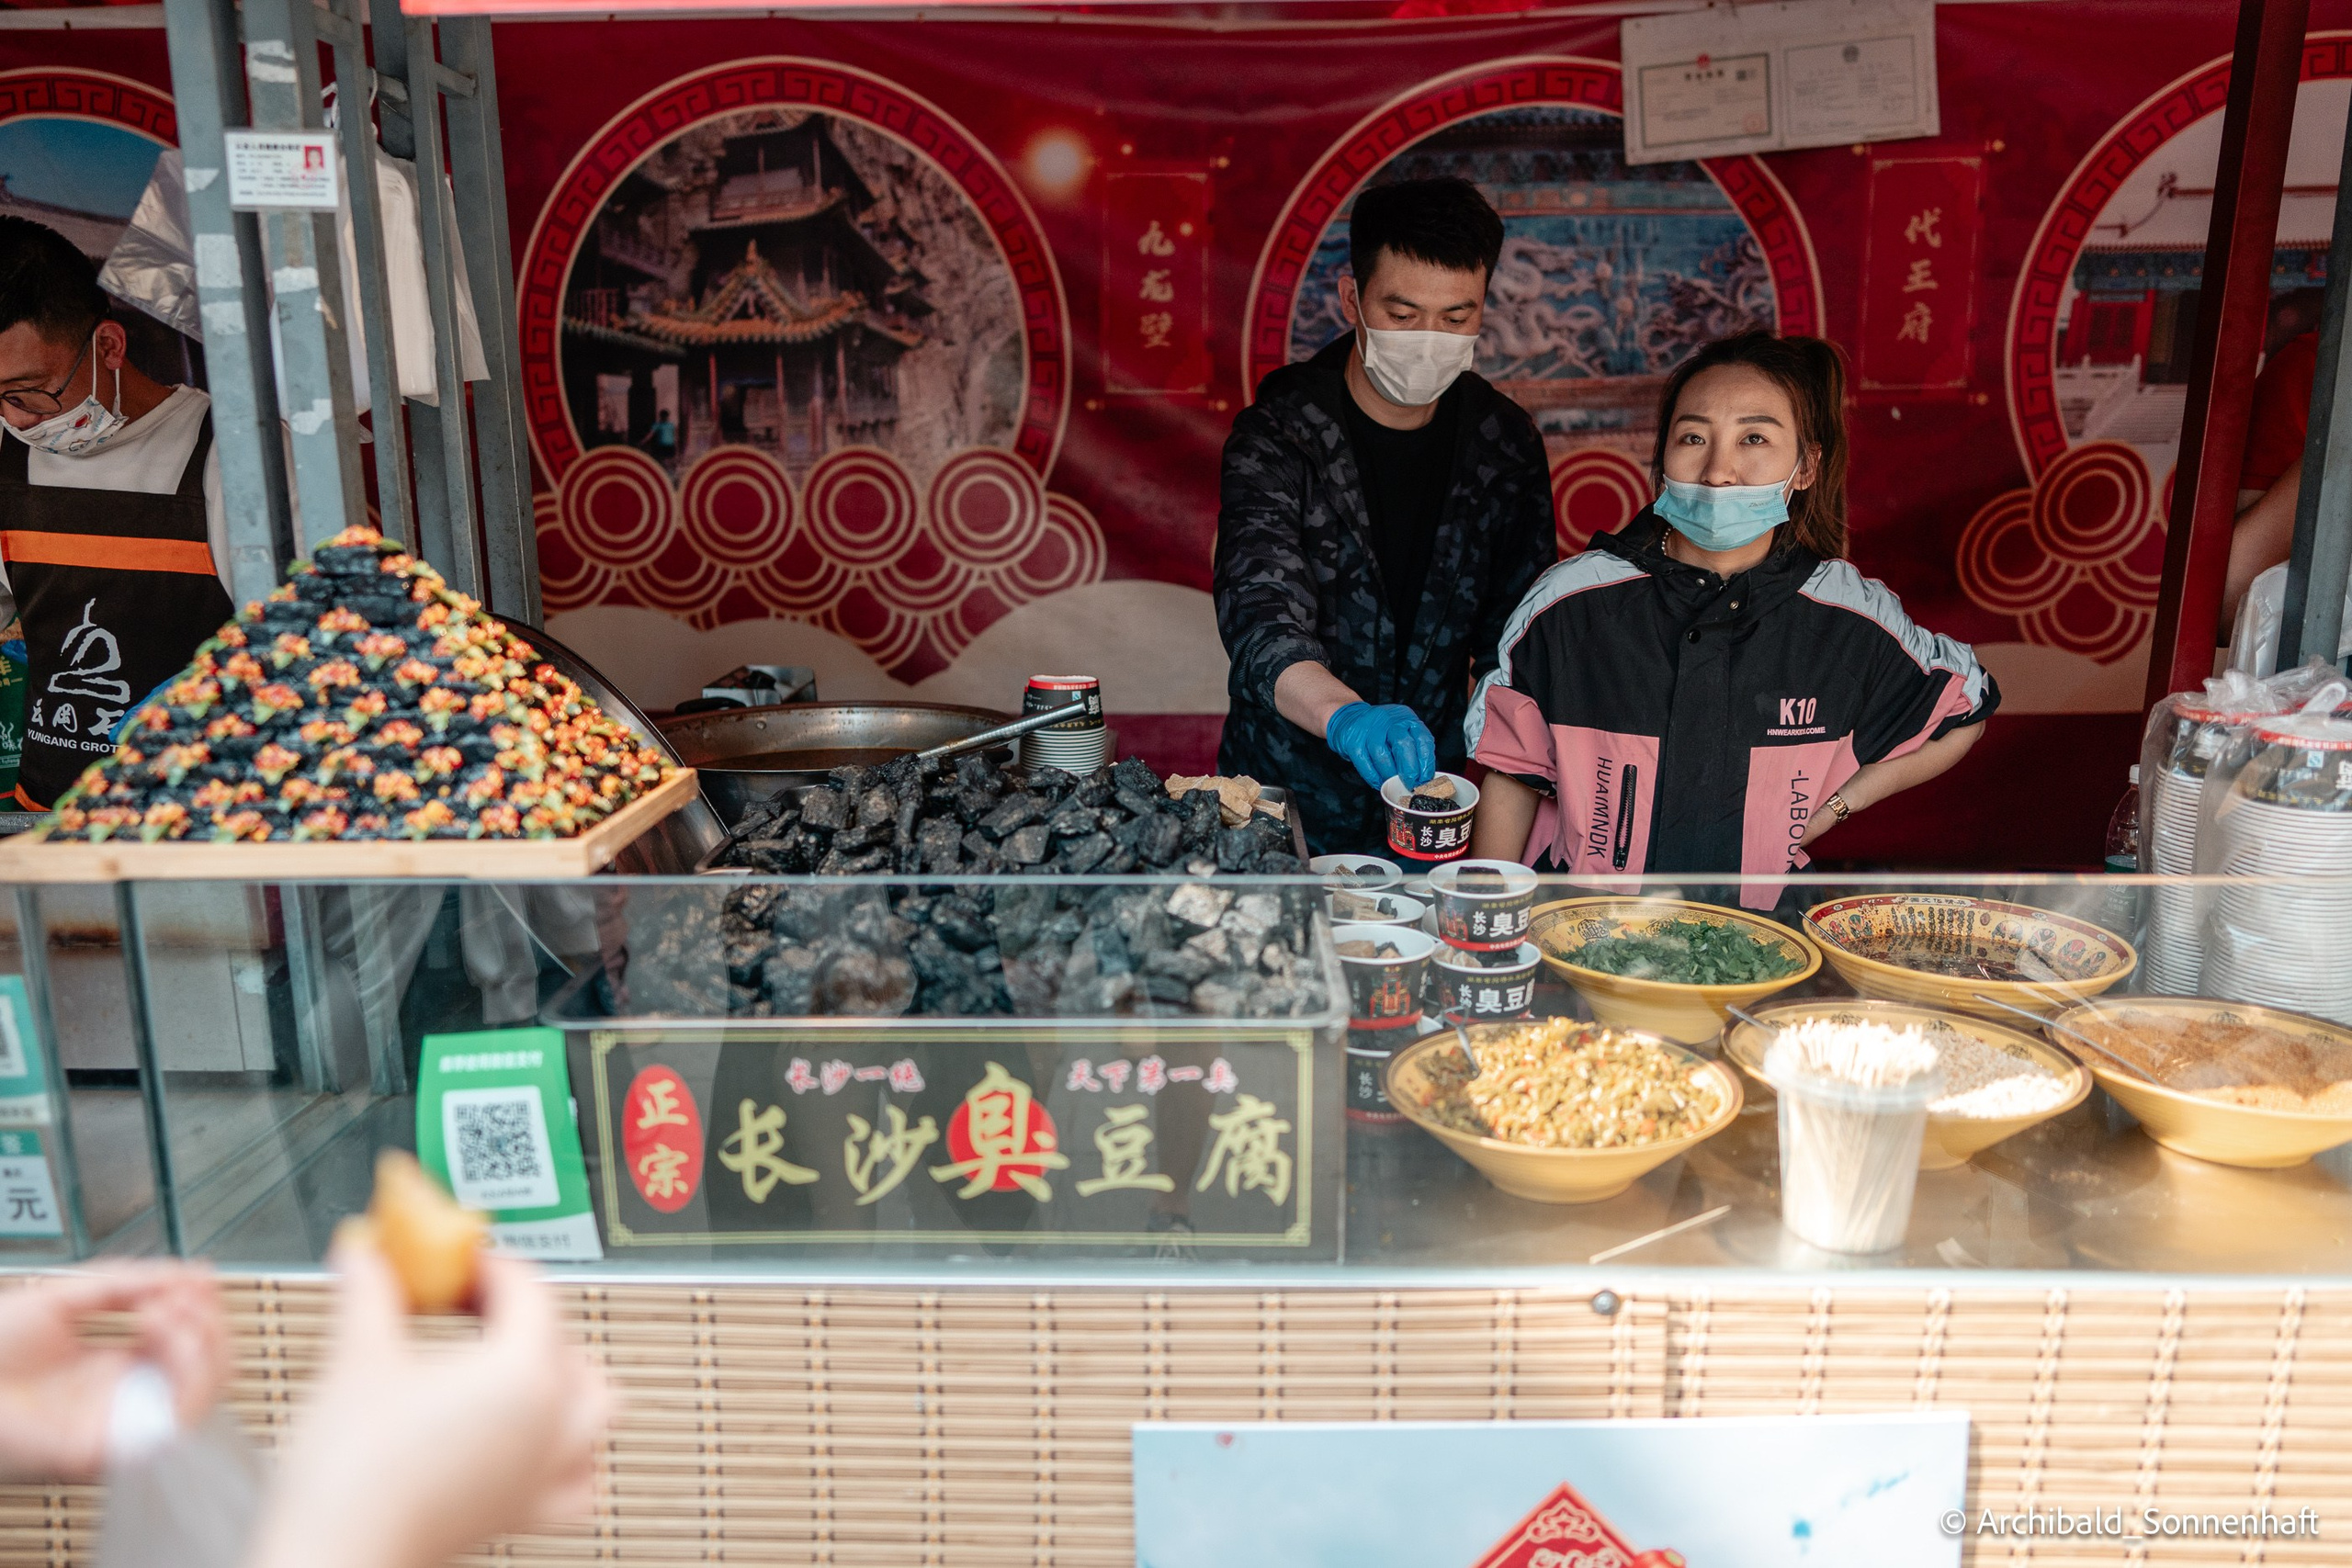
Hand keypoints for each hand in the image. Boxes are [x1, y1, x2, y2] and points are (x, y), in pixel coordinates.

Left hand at [0, 1262, 226, 1482]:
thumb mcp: (65, 1297)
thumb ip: (124, 1282)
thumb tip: (187, 1272)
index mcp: (113, 1366)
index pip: (185, 1343)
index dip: (200, 1308)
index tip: (197, 1276)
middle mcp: (124, 1396)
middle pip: (208, 1367)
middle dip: (211, 1320)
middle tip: (191, 1291)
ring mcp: (121, 1423)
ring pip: (207, 1393)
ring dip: (204, 1340)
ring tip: (169, 1309)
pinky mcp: (113, 1449)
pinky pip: (180, 1423)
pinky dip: (189, 1371)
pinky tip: (158, 1331)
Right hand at [248, 1237, 614, 1567]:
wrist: (335, 1554)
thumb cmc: (351, 1472)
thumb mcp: (358, 1356)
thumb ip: (370, 1291)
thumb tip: (366, 1253)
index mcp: (524, 1371)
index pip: (529, 1291)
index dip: (490, 1266)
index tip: (457, 1263)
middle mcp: (551, 1421)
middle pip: (566, 1342)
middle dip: (526, 1313)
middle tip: (473, 1302)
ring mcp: (544, 1471)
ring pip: (595, 1408)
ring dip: (567, 1376)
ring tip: (520, 1360)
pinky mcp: (524, 1512)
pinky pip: (580, 1480)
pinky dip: (574, 1455)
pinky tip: (541, 1442)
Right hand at [1324, 702, 1435, 791]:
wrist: (1349, 718)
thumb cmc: (1380, 730)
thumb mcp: (1400, 730)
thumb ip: (1413, 748)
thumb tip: (1423, 776)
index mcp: (1406, 718)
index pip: (1422, 739)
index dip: (1426, 762)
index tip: (1425, 779)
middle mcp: (1388, 720)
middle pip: (1403, 745)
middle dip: (1409, 769)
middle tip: (1411, 784)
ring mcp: (1369, 728)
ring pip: (1382, 755)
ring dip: (1390, 775)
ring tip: (1394, 785)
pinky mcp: (1353, 740)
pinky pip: (1364, 762)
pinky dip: (1373, 776)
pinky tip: (1378, 783)